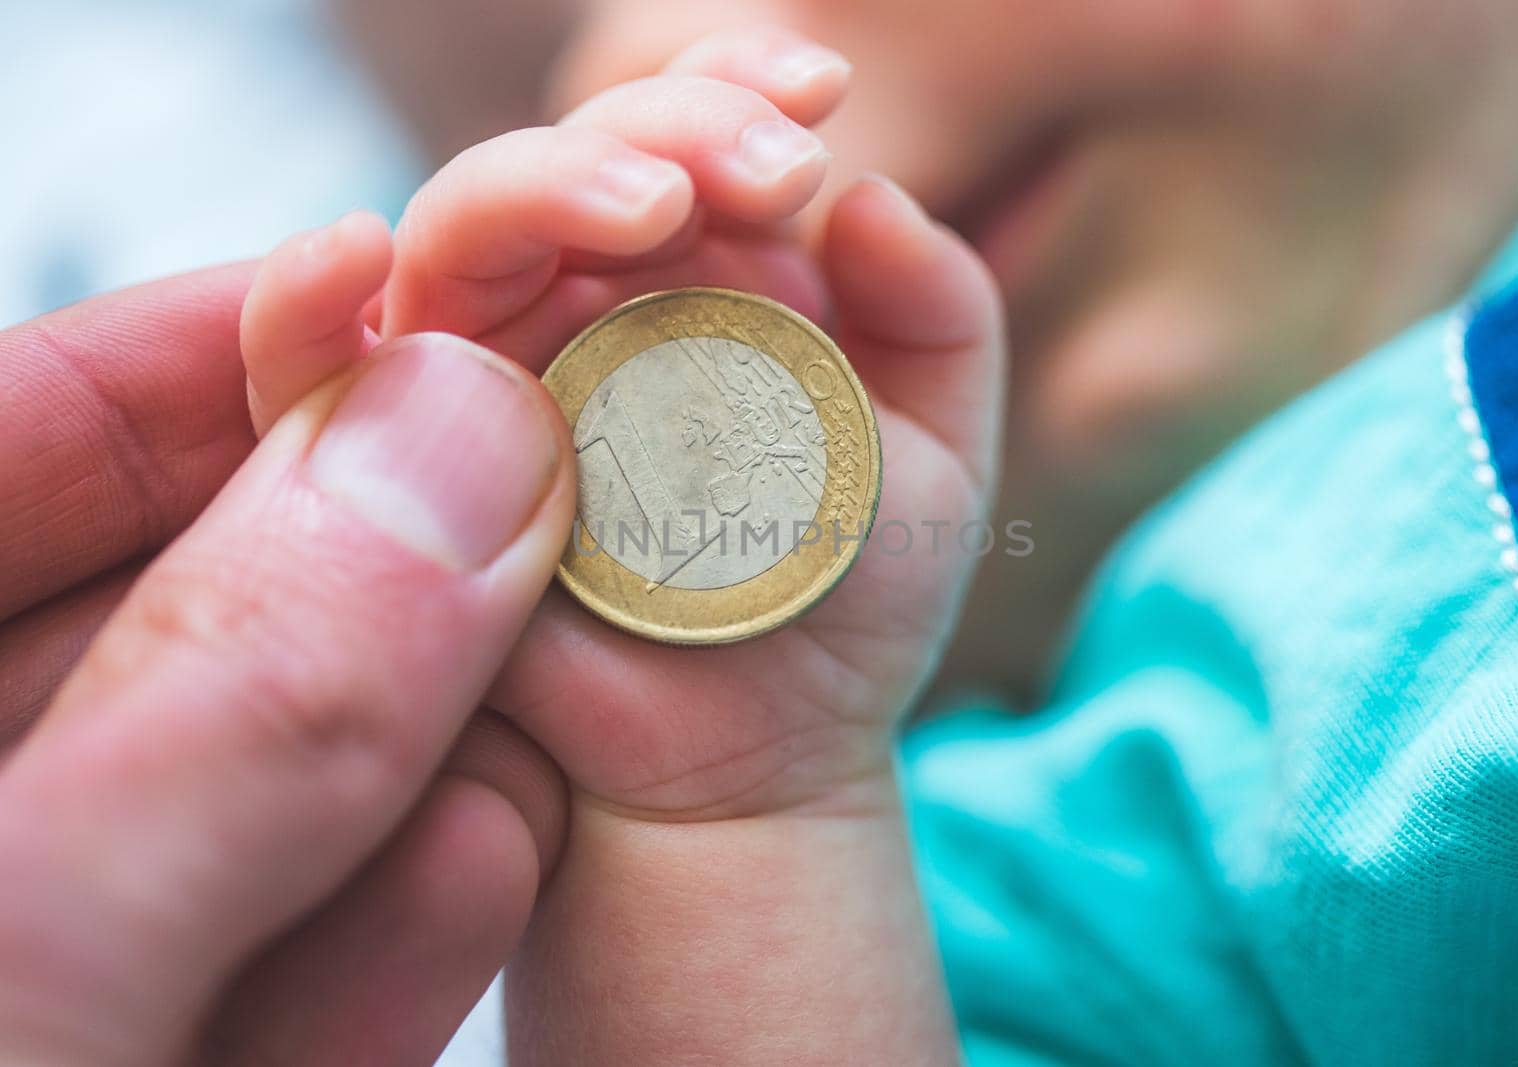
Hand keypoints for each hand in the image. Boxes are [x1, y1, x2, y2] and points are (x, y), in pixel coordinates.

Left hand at [0, 275, 574, 1065]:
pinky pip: (265, 977)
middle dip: (355, 560)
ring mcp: (47, 967)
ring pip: (244, 798)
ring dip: (408, 737)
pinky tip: (484, 857)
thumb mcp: (28, 963)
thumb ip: (239, 704)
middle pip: (164, 615)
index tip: (378, 289)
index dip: (191, 353)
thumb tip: (460, 439)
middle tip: (525, 477)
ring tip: (533, 669)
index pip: (11, 442)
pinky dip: (382, 922)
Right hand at [241, 27, 999, 1062]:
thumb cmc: (834, 607)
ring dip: (542, 190)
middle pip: (570, 165)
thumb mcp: (931, 461)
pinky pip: (310, 374)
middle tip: (773, 171)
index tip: (818, 96)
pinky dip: (302, 308)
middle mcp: (572, 310)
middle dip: (665, 133)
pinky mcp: (386, 473)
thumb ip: (940, 320)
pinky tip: (345, 256)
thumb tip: (878, 196)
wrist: (752, 769)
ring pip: (460, 234)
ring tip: (657, 212)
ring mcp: (475, 382)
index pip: (676, 140)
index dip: (730, 89)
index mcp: (688, 279)